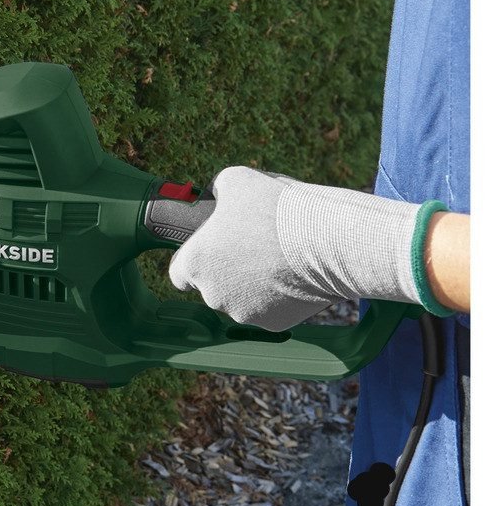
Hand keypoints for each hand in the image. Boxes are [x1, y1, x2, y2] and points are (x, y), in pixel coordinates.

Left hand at [168, 166, 428, 329]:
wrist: (327, 240)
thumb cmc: (276, 208)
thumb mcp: (236, 181)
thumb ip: (219, 192)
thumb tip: (220, 195)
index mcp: (194, 264)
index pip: (179, 273)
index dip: (194, 261)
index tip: (210, 252)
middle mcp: (212, 295)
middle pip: (213, 287)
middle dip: (228, 271)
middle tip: (254, 248)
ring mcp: (243, 313)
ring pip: (242, 300)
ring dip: (253, 285)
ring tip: (278, 258)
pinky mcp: (274, 324)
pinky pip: (271, 310)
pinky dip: (279, 298)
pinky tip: (294, 276)